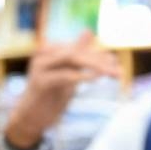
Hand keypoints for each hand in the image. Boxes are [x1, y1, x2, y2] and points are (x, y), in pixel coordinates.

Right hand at [5, 31, 121, 146]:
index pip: (79, 49)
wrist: (32, 118)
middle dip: (99, 62)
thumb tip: (89, 31)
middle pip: (77, 52)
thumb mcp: (68, 73)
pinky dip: (81, 76)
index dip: (99, 56)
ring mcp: (40, 66)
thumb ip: (78, 54)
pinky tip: (95, 78)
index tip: (116, 63)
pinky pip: (64, 75)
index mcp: (51, 50)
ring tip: (110, 74)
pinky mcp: (39, 81)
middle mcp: (44, 54)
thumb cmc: (52, 95)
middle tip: (118, 73)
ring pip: (72, 59)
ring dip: (94, 66)